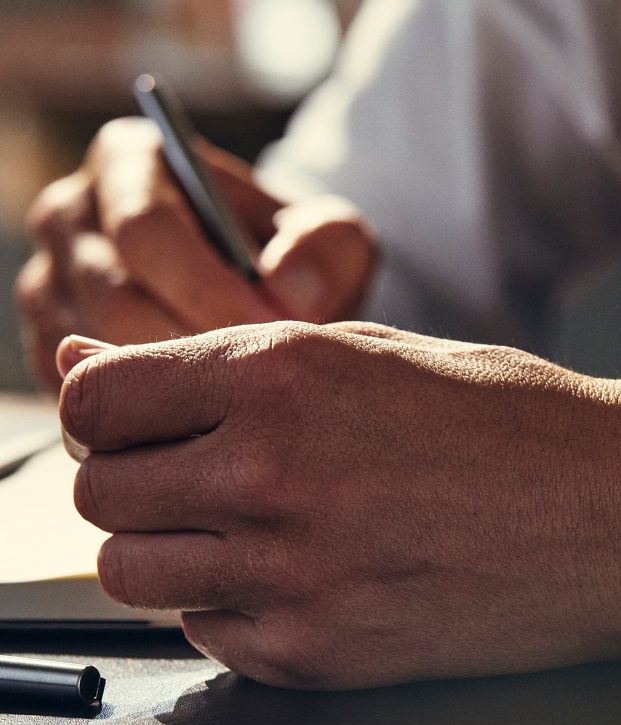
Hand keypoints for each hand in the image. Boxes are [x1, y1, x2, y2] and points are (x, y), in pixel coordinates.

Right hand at [16, 117, 375, 392]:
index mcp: (127, 163)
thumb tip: (291, 289)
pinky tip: (209, 426)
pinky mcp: (48, 349)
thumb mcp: (333, 240)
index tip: (269, 331)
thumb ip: (328, 249)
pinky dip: (145, 419)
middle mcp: (70, 219)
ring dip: (172, 392)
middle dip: (194, 351)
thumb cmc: (297, 260)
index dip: (209, 289)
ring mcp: (49, 286)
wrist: (270, 301)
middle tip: (262, 385)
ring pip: (92, 355)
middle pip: (113, 298)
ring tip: (245, 407)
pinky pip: (86, 397)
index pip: (145, 230)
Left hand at [57, 322, 620, 688]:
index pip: (98, 399)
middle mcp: (270, 475)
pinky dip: (230, 611)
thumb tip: (96, 363)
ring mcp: (293, 575)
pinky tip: (298, 580)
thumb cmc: (523, 425)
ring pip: (130, 575)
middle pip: (100, 492)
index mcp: (282, 378)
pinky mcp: (322, 654)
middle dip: (137, 480)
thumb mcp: (377, 353)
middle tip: (202, 476)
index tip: (145, 419)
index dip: (113, 406)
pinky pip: (208, 637)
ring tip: (241, 534)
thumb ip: (228, 364)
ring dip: (167, 552)